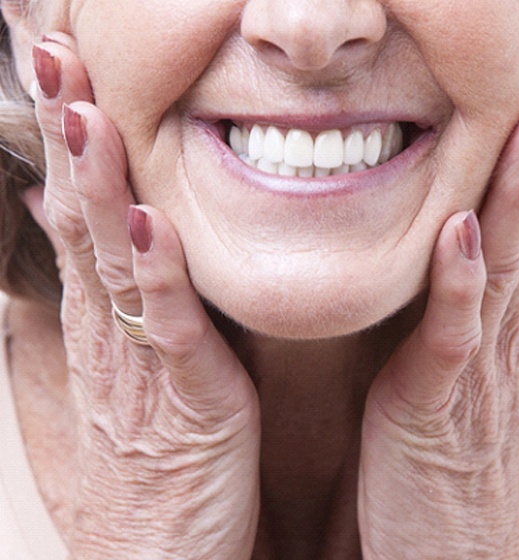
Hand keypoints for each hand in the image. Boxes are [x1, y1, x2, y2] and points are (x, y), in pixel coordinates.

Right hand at [29, 34, 259, 558]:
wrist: (154, 558)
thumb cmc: (146, 465)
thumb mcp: (121, 375)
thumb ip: (112, 306)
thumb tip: (88, 242)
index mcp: (101, 319)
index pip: (75, 211)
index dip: (66, 141)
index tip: (58, 74)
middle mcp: (106, 329)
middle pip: (80, 216)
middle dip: (67, 134)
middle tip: (51, 54)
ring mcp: (137, 362)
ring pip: (110, 259)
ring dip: (97, 184)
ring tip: (85, 112)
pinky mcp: (183, 399)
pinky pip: (166, 327)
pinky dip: (154, 274)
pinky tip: (146, 223)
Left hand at [358, 38, 518, 558]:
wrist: (450, 551)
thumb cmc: (441, 453)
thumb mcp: (449, 363)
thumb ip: (452, 307)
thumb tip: (449, 248)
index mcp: (493, 315)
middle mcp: (496, 328)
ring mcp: (474, 366)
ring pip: (505, 262)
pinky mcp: (438, 405)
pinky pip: (452, 334)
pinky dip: (460, 281)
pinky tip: (463, 230)